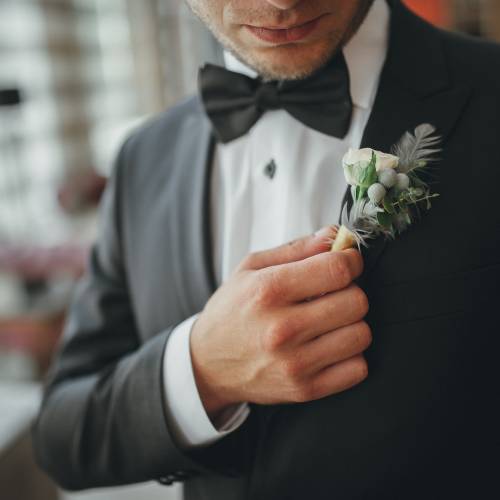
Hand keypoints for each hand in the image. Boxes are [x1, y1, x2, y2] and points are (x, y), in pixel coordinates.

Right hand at [189, 226, 370, 421]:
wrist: (207, 363)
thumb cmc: (232, 310)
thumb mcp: (251, 268)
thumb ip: (296, 249)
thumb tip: (335, 235)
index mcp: (269, 290)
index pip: (337, 270)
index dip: (351, 260)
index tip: (346, 261)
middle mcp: (283, 328)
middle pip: (356, 301)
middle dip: (351, 291)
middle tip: (334, 293)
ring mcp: (295, 363)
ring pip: (361, 335)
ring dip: (352, 323)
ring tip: (330, 321)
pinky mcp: (304, 389)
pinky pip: (357, 369)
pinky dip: (350, 356)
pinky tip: (330, 346)